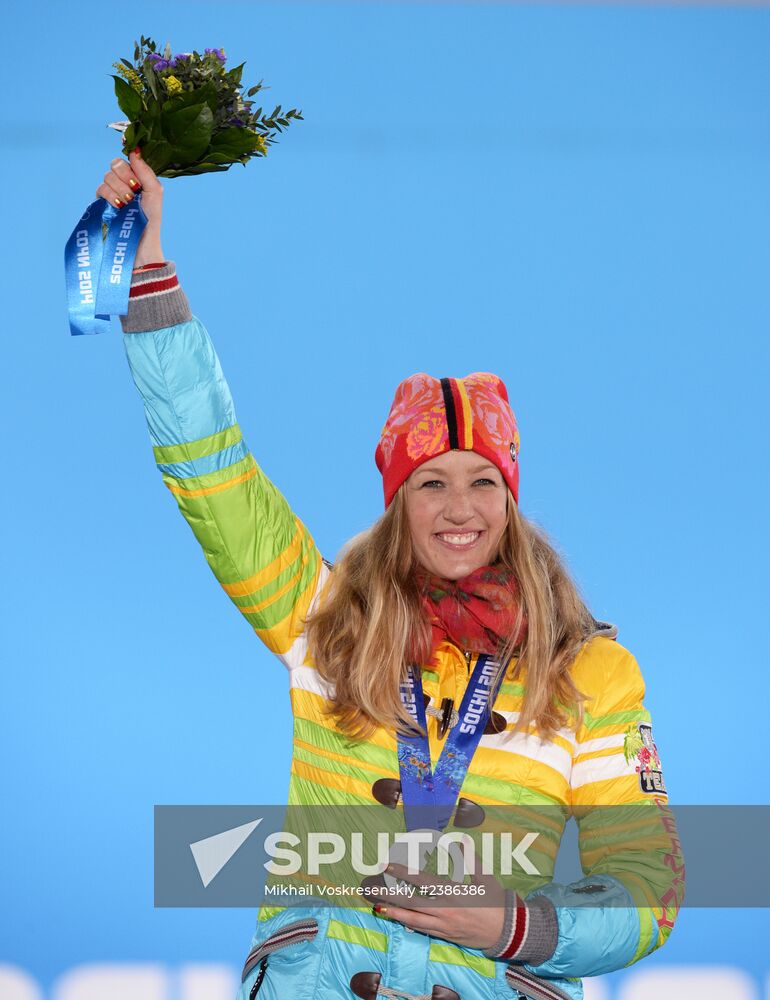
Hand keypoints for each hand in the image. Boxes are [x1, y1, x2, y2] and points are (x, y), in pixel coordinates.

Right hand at [95, 149, 164, 266]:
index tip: (134, 164)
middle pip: (116, 163)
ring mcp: (112, 191)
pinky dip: (111, 196)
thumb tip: (135, 150)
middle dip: (126, 176)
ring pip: (108, 175)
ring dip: (120, 189)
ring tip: (129, 203)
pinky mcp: (101, 201)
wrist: (140, 239)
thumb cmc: (150, 218)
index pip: (129, 158)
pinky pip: (101, 188)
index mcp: (137, 177)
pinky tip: (119, 206)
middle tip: (135, 190)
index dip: (130, 159)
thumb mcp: (155, 192)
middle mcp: (124, 182)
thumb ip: (145, 171)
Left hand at [365, 863, 506, 951]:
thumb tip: (461, 839)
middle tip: (372, 889)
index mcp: (453, 893)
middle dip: (390, 895)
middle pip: (411, 903)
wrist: (507, 932)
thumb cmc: (496, 902)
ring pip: (413, 920)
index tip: (389, 865)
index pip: (422, 882)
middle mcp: (444, 911)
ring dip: (395, 913)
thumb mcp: (486, 878)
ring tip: (378, 907)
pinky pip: (423, 929)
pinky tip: (399, 920)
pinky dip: (409, 924)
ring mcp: (443, 926)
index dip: (404, 873)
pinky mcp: (445, 936)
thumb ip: (471, 859)